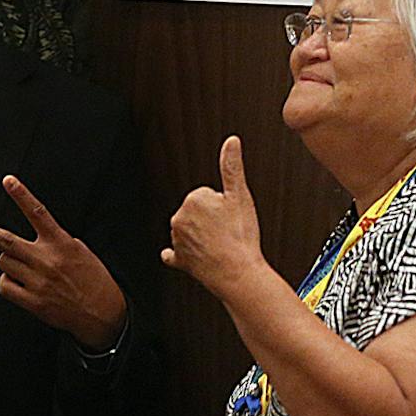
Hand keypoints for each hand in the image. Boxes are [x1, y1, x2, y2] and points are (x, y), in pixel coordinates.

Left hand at [0, 174, 126, 348]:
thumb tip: (38, 238)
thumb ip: (57, 241)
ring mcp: (37, 281)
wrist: (101, 313)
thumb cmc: (93, 280)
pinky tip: (21, 283)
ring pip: (4, 263)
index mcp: (61, 243)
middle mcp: (46, 260)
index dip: (22, 195)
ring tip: (24, 267)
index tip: (9, 181)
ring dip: (8, 261)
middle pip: (6, 240)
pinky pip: (5, 286)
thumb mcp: (81, 250)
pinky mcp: (32, 301)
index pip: (38, 212)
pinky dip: (8, 282)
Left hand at [162, 136, 268, 298]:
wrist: (237, 273)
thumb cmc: (240, 236)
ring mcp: (177, 241)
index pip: (208, 194)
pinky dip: (180, 254)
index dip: (223, 205)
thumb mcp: (240, 196)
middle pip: (199, 212)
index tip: (231, 215)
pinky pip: (175, 254)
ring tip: (222, 245)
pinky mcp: (179, 260)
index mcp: (193, 200)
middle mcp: (179, 219)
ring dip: (203, 236)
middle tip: (228, 230)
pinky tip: (184, 255)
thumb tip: (231, 141)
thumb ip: (232, 166)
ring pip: (191, 230)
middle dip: (213, 219)